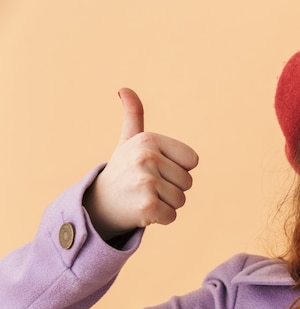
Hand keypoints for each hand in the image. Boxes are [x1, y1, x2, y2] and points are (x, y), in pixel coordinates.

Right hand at [83, 88, 198, 239]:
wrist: (98, 203)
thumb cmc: (123, 170)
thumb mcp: (129, 141)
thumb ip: (133, 115)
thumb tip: (124, 89)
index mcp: (150, 139)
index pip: (192, 161)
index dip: (178, 169)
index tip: (156, 169)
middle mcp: (147, 157)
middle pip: (188, 182)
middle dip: (172, 189)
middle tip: (147, 186)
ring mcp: (146, 182)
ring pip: (181, 200)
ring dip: (166, 204)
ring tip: (144, 197)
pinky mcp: (147, 206)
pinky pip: (172, 216)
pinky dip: (160, 219)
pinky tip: (142, 211)